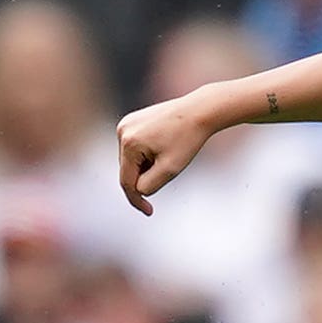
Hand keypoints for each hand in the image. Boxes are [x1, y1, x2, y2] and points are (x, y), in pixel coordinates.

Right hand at [116, 93, 224, 214]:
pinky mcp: (131, 121)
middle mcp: (122, 131)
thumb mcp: (171, 168)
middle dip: (147, 175)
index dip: (137, 200)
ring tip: (169, 151)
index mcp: (129, 144)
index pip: (127, 182)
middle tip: (172, 164)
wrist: (199, 110)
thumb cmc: (188, 139)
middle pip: (129, 170)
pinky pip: (135, 147)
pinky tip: (164, 144)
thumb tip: (136, 191)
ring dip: (147, 164)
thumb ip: (150, 184)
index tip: (149, 212)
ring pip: (132, 159)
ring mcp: (125, 124)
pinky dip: (147, 154)